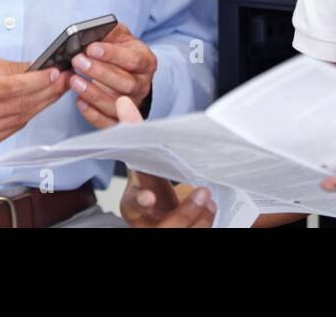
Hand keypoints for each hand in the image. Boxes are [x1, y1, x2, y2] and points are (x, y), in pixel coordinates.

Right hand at [0, 51, 69, 149]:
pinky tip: (37, 104)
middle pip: (21, 104)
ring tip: (56, 90)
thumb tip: (35, 68)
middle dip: (48, 91)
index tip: (55, 73)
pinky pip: (12, 129)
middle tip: (65, 80)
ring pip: (21, 118)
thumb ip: (7, 67)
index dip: (38, 81)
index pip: (13, 87)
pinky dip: (27, 116)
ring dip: (42, 104)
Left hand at [69, 23, 157, 128]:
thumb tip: (89, 33)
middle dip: (99, 72)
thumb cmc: (121, 52)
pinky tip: (79, 101)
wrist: (129, 73)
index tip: (91, 48)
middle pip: (125, 83)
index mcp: (146, 62)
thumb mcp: (120, 37)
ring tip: (74, 81)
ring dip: (93, 93)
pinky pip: (108, 122)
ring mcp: (133, 104)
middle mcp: (142, 85)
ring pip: (116, 104)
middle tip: (77, 62)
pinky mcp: (121, 119)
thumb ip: (108, 32)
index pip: (133, 59)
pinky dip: (92, 114)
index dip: (112, 55)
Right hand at [115, 96, 214, 227]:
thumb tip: (123, 102)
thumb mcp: (142, 166)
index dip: (142, 200)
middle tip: (202, 192)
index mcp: (132, 204)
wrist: (156, 216)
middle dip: (185, 212)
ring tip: (210, 201)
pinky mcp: (179, 234)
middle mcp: (146, 224)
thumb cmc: (148, 188)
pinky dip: (205, 222)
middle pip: (164, 226)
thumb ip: (135, 137)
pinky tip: (212, 208)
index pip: (135, 203)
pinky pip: (194, 234)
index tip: (150, 197)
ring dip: (200, 217)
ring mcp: (163, 231)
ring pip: (182, 232)